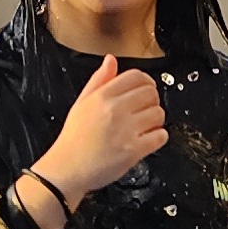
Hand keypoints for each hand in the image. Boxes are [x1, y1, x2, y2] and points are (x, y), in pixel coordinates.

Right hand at [23, 56, 166, 228]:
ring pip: (158, 113)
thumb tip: (111, 60)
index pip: (136, 76)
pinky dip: (158, 138)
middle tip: (144, 110)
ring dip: (155, 120)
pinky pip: (160, 136)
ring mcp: (125, 130)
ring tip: (144, 127)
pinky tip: (148, 139)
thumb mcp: (81, 103)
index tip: (145, 90)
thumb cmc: (74, 139)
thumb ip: (99, 80)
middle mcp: (115, 110)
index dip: (146, 82)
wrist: (67, 169)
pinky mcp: (134, 150)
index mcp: (102, 96)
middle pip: (151, 93)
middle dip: (152, 100)